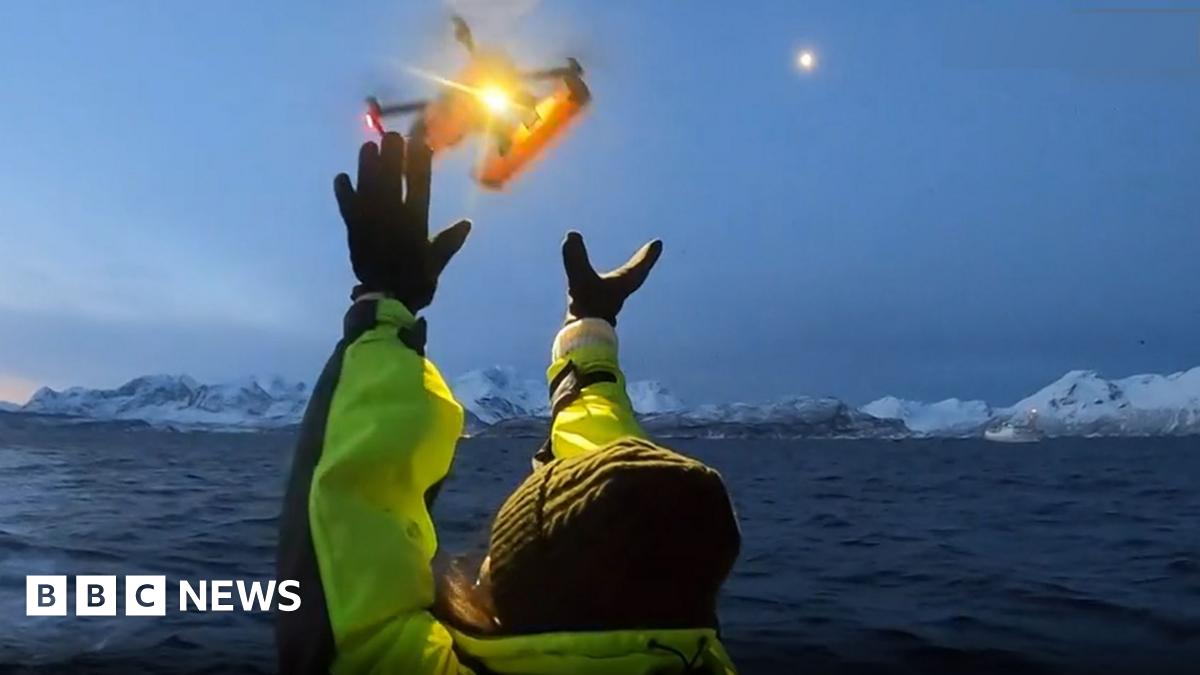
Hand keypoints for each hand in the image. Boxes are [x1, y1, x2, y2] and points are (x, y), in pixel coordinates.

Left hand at [334, 131, 470, 311]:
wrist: (386, 300)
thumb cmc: (416, 283)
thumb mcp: (437, 263)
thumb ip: (449, 242)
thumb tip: (467, 224)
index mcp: (415, 224)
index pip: (418, 186)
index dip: (419, 163)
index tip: (420, 143)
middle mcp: (392, 218)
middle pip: (390, 180)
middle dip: (392, 157)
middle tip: (392, 136)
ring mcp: (370, 223)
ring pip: (368, 188)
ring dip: (367, 167)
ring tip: (368, 147)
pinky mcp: (354, 232)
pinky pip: (347, 208)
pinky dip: (344, 193)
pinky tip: (341, 177)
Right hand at [561, 231, 661, 325]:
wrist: (581, 337)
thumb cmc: (587, 307)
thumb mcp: (579, 278)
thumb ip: (576, 258)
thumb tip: (572, 235)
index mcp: (622, 285)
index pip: (638, 266)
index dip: (647, 255)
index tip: (659, 244)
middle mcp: (619, 295)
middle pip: (636, 275)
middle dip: (642, 263)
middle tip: (652, 250)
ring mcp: (609, 304)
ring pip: (624, 286)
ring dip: (629, 276)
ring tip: (633, 268)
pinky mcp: (598, 311)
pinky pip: (610, 294)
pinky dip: (612, 286)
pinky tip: (604, 289)